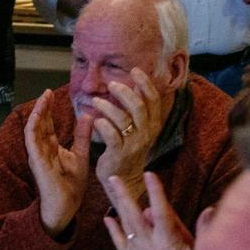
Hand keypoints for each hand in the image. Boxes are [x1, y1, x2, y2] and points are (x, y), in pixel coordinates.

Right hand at [24, 89, 91, 234]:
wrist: (67, 205)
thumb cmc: (72, 185)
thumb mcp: (80, 155)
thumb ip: (82, 136)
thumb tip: (88, 116)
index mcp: (51, 148)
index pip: (47, 125)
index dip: (48, 110)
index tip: (52, 94)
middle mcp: (42, 149)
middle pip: (39, 124)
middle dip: (42, 107)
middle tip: (46, 92)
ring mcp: (37, 154)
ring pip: (33, 128)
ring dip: (37, 113)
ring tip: (43, 98)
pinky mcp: (37, 160)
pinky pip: (31, 140)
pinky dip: (33, 126)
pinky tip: (38, 114)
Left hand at [92, 67, 165, 193]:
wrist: (124, 178)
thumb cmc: (128, 148)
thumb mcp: (139, 128)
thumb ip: (139, 109)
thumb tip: (137, 84)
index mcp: (152, 125)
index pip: (154, 100)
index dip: (145, 83)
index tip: (135, 70)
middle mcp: (146, 134)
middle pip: (138, 106)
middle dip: (124, 92)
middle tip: (111, 84)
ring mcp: (133, 144)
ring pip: (123, 119)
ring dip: (107, 107)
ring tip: (95, 101)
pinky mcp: (119, 154)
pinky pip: (111, 135)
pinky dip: (102, 125)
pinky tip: (95, 120)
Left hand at [104, 172, 196, 249]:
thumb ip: (205, 233)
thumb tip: (210, 211)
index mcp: (169, 244)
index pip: (162, 211)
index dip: (155, 192)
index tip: (149, 174)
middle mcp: (150, 248)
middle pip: (134, 216)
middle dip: (124, 195)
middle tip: (113, 177)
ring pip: (126, 226)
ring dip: (118, 206)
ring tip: (111, 188)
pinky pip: (121, 245)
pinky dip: (114, 231)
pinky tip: (108, 219)